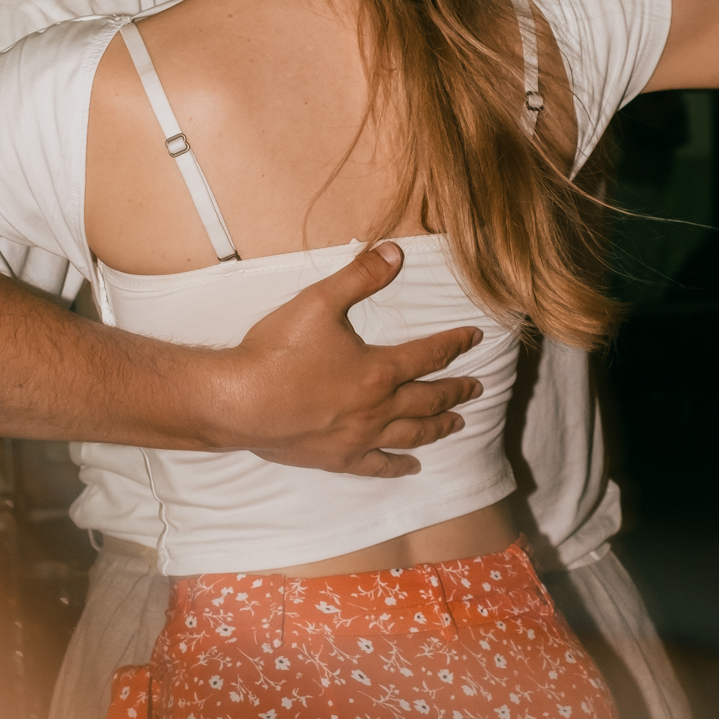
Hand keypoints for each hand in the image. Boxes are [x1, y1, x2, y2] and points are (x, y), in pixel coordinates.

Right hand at [220, 241, 482, 477]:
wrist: (240, 401)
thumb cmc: (278, 351)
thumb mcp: (319, 302)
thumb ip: (360, 276)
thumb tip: (395, 252)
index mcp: (379, 369)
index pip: (429, 354)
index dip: (455, 344)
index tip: (474, 339)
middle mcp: (378, 407)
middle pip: (429, 398)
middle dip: (456, 390)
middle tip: (477, 388)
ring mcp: (359, 437)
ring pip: (412, 433)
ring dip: (439, 427)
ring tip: (458, 423)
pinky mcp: (337, 458)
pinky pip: (378, 464)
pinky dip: (399, 465)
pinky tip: (412, 465)